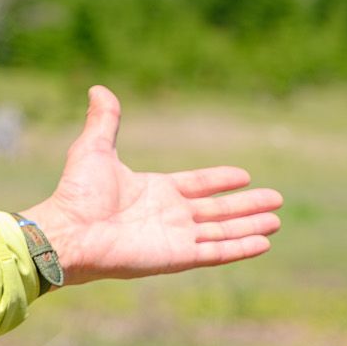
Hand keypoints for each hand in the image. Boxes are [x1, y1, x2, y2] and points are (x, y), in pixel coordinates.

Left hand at [20, 85, 282, 282]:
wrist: (69, 231)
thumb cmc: (78, 193)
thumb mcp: (94, 148)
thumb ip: (105, 121)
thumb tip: (98, 88)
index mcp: (154, 191)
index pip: (196, 185)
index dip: (219, 181)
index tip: (244, 176)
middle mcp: (168, 215)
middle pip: (217, 210)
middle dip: (246, 206)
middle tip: (276, 199)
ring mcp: (175, 238)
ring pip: (223, 230)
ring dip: (250, 225)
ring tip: (277, 220)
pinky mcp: (177, 256)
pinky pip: (216, 252)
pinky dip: (240, 247)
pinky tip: (264, 242)